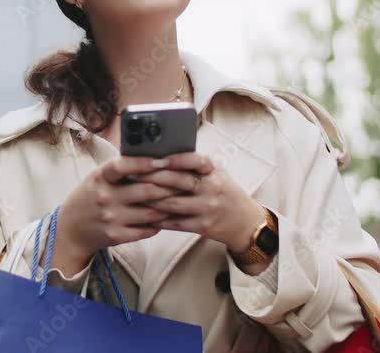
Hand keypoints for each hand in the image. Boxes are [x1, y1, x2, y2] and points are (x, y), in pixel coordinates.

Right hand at [51, 155, 177, 273]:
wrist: (70, 229)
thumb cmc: (89, 197)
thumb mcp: (97, 178)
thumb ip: (119, 169)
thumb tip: (150, 157)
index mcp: (100, 178)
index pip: (122, 165)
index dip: (144, 162)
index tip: (164, 160)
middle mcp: (105, 197)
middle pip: (146, 190)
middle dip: (169, 186)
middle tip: (186, 182)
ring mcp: (111, 218)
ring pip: (151, 212)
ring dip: (168, 206)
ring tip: (180, 199)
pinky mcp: (116, 236)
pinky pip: (147, 230)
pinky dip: (159, 223)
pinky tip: (165, 217)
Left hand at [134, 152, 264, 255]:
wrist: (246, 223)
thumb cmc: (225, 192)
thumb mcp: (217, 173)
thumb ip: (195, 165)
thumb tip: (162, 153)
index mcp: (214, 171)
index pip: (196, 160)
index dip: (175, 159)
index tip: (155, 158)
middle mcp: (212, 188)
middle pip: (179, 181)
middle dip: (153, 177)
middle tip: (133, 174)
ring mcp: (207, 208)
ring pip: (172, 203)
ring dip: (150, 199)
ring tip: (133, 193)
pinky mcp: (202, 226)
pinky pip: (175, 222)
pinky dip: (158, 218)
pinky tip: (145, 213)